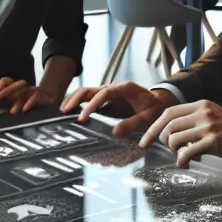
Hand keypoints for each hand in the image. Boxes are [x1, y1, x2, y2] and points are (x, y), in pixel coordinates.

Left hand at [0, 77, 58, 114]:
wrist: (50, 100)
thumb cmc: (29, 102)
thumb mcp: (12, 102)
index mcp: (15, 88)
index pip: (4, 82)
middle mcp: (23, 88)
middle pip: (11, 85)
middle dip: (1, 94)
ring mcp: (33, 90)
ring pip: (24, 91)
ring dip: (16, 101)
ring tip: (11, 112)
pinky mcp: (44, 96)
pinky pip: (37, 96)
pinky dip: (31, 102)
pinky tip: (25, 109)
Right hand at [60, 81, 179, 137]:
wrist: (159, 103)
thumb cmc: (154, 109)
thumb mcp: (148, 118)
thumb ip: (133, 124)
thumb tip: (115, 133)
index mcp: (124, 88)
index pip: (103, 94)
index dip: (91, 105)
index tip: (82, 118)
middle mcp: (113, 87)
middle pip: (89, 89)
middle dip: (75, 99)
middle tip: (64, 111)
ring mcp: (108, 92)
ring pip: (86, 92)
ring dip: (74, 99)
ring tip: (63, 111)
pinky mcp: (106, 99)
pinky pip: (89, 98)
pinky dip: (78, 103)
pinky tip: (70, 112)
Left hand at [138, 100, 221, 166]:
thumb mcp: (212, 117)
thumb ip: (193, 121)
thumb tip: (171, 134)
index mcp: (200, 105)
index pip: (168, 113)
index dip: (153, 128)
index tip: (144, 142)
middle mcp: (203, 112)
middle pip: (168, 126)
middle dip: (163, 142)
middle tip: (172, 151)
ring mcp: (208, 126)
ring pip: (175, 139)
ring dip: (174, 152)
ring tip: (183, 157)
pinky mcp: (214, 141)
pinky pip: (187, 152)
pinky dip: (182, 160)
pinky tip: (186, 164)